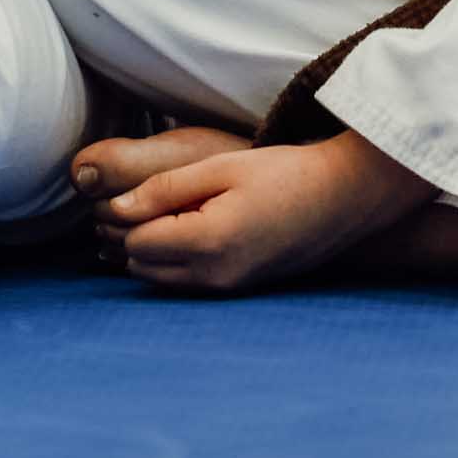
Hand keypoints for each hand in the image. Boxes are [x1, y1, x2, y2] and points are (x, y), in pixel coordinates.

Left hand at [100, 131, 432, 293]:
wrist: (341, 198)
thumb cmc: (283, 173)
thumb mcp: (219, 168)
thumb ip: (164, 189)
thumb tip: (116, 208)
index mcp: (208, 243)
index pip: (136, 242)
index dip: (131, 214)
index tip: (147, 189)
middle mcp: (215, 277)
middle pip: (143, 266)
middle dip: (139, 234)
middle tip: (160, 198)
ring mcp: (229, 289)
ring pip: (162, 280)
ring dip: (159, 249)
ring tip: (182, 211)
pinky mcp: (239, 290)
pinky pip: (189, 283)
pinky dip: (181, 260)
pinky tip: (201, 228)